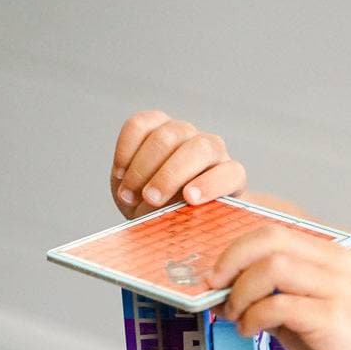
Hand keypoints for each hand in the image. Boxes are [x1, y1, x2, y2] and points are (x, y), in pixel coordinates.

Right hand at [110, 110, 246, 219]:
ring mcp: (184, 132)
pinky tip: (120, 174)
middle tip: (151, 198)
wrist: (158, 205)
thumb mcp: (185, 226)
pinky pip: (139, 125)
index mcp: (229, 176)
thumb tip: (166, 218)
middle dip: (171, 175)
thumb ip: (184, 220)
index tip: (189, 200)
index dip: (211, 185)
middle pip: (198, 149)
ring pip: (168, 136)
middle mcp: (211, 148)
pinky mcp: (155, 122)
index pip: (230, 174)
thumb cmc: (178, 218)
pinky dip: (126, 148)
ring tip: (128, 195)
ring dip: (144, 167)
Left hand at [207, 226, 350, 349]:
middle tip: (216, 290)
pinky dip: (254, 317)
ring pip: (273, 267)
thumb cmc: (346, 343)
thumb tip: (225, 292)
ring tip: (235, 315)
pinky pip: (280, 306)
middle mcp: (335, 265)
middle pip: (270, 241)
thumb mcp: (308, 310)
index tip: (216, 275)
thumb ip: (275, 296)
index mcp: (329, 255)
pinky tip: (251, 331)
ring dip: (241, 292)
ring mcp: (338, 290)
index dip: (235, 249)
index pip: (273, 231)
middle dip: (231, 263)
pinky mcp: (334, 320)